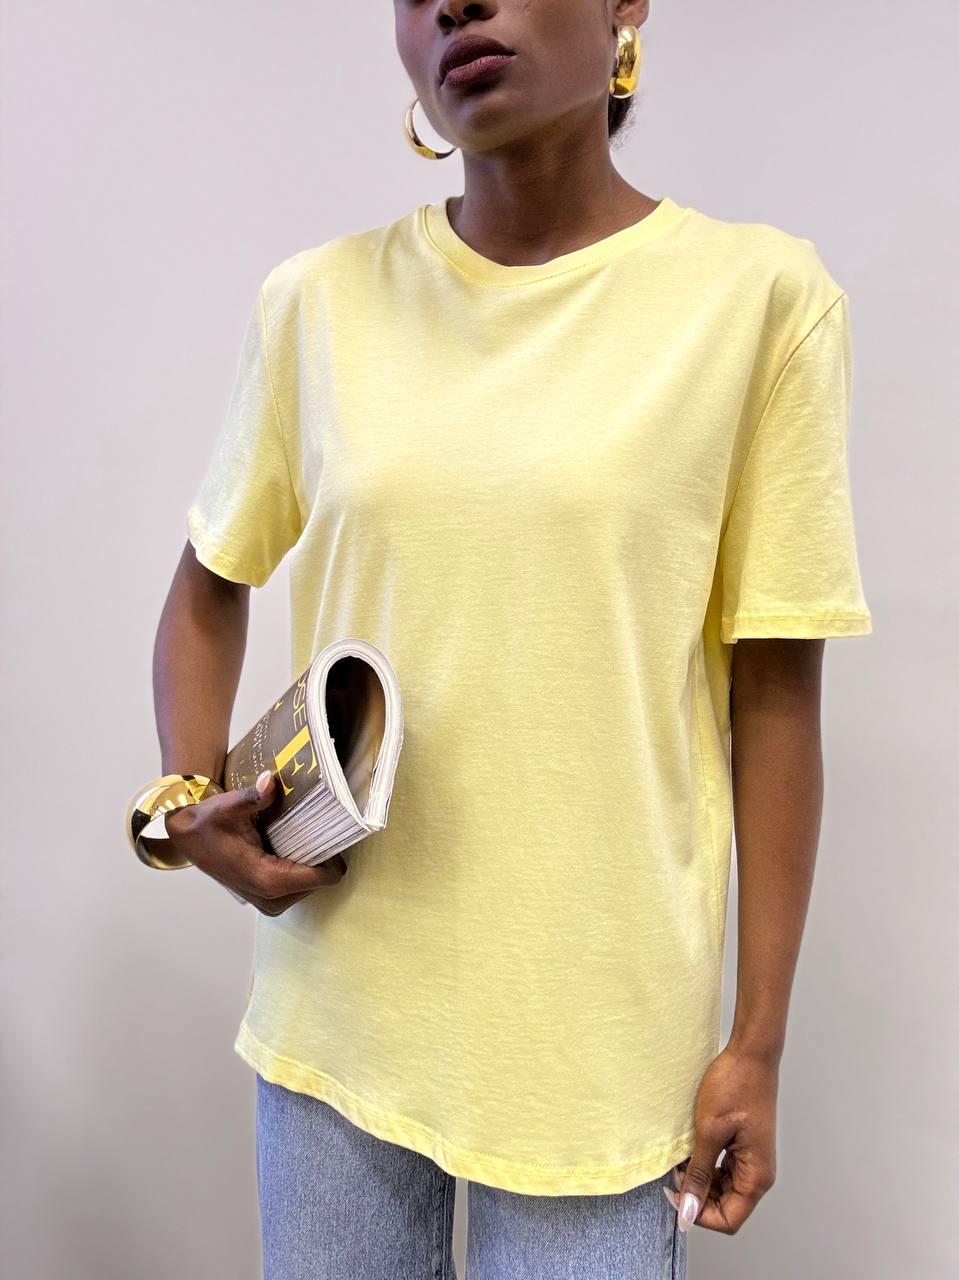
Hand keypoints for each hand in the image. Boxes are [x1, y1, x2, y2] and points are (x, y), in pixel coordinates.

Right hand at [164, 770, 346, 913]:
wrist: (189, 836)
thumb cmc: (209, 823)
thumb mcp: (228, 806)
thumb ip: (252, 797)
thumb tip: (269, 781)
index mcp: (267, 879)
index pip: (324, 877)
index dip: (333, 854)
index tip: (331, 830)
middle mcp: (271, 898)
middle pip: (321, 880)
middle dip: (321, 856)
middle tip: (315, 828)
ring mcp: (269, 902)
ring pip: (312, 884)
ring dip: (310, 861)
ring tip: (302, 835)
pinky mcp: (268, 898)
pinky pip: (299, 885)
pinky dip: (300, 866)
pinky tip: (292, 844)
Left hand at [667, 1044, 777, 1234]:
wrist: (750, 1054)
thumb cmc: (734, 1086)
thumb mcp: (708, 1131)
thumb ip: (699, 1174)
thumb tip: (688, 1209)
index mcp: (756, 1176)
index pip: (729, 1220)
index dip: (700, 1215)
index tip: (675, 1196)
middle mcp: (759, 1173)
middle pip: (726, 1208)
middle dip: (698, 1198)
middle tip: (673, 1176)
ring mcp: (752, 1160)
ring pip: (723, 1190)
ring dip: (700, 1182)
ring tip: (680, 1161)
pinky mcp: (744, 1147)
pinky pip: (724, 1171)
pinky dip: (706, 1168)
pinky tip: (690, 1152)